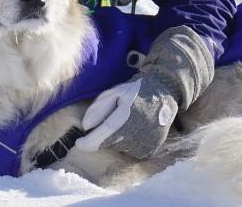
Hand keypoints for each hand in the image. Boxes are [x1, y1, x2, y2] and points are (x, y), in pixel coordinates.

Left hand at [74, 25, 214, 158]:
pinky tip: (134, 129)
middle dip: (104, 136)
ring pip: (120, 148)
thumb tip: (86, 127)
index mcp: (124, 118)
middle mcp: (135, 133)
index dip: (87, 143)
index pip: (101, 138)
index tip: (78, 143)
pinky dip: (129, 142)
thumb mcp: (114, 93)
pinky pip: (132, 150)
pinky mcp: (152, 148)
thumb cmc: (135, 91)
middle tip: (112, 118)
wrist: (164, 93)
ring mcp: (145, 143)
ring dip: (117, 138)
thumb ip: (98, 108)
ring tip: (127, 121)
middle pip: (109, 143)